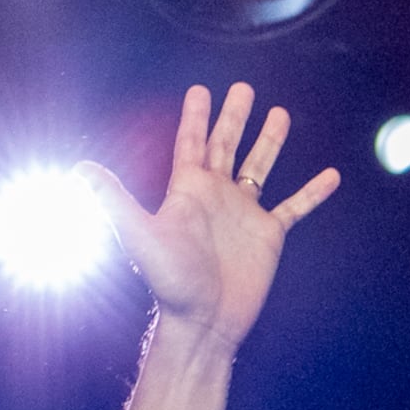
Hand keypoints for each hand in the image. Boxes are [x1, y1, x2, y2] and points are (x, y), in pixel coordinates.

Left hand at [82, 84, 339, 350]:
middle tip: (243, 87)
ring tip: (281, 113)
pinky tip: (330, 176)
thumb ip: (113, 199)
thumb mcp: (139, 235)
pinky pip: (294, 207)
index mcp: (188, 191)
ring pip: (259, 167)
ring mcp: (243, 215)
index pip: (191, 142)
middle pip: (226, 145)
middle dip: (234, 116)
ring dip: (269, 142)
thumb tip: (79, 167)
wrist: (204, 322)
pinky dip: (312, 192)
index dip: (195, 116)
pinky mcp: (268, 235)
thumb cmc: (171, 282)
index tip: (200, 89)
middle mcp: (216, 197)